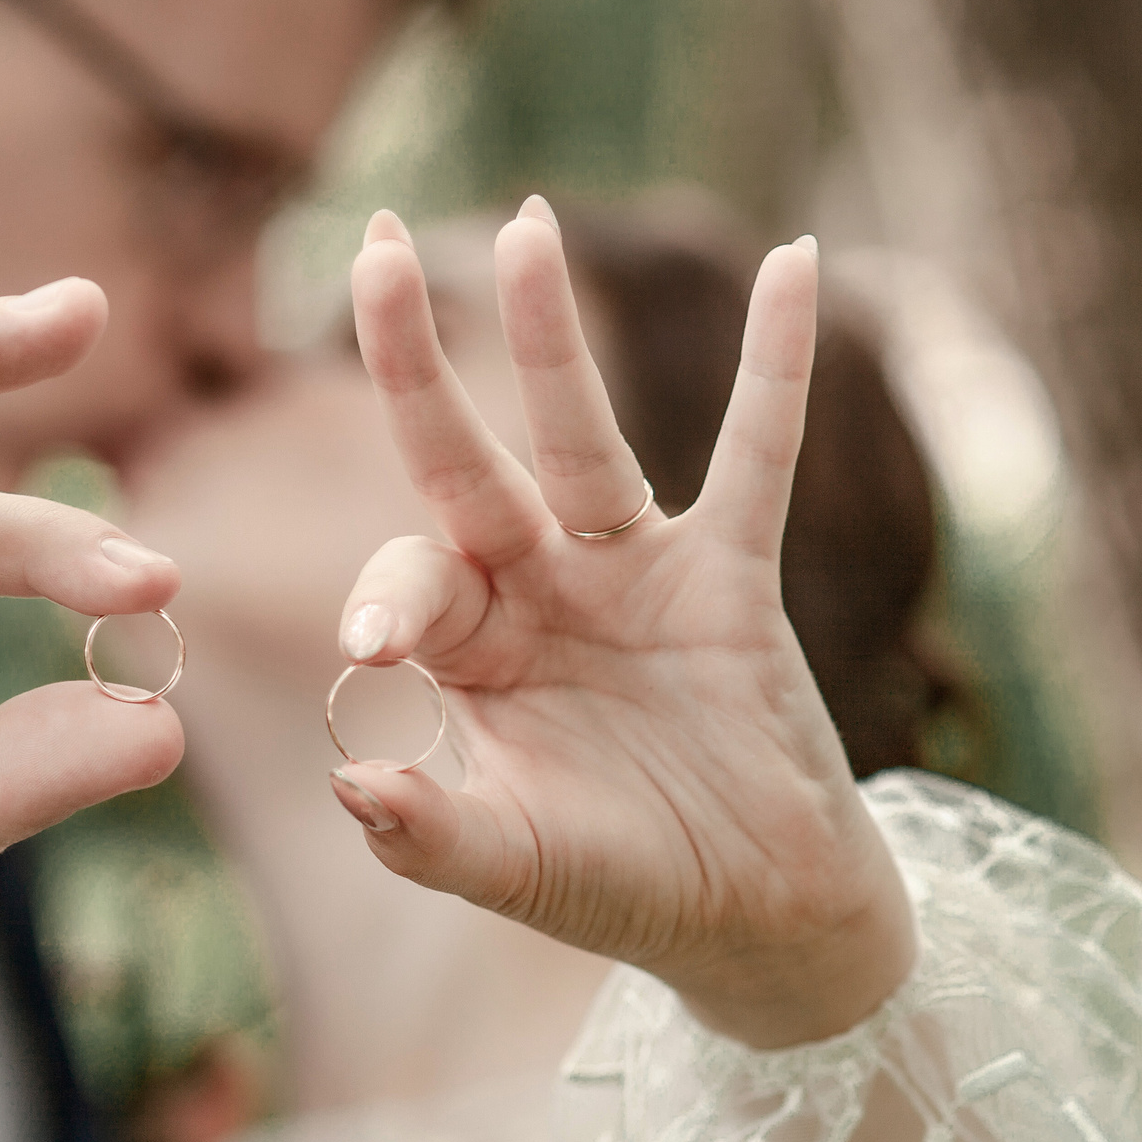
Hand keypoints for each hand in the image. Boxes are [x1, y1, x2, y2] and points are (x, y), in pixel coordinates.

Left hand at [327, 204, 914, 1049]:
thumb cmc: (621, 890)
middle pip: (463, 457)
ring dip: (554, 333)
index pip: (413, 583)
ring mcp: (636, 573)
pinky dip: (779, 368)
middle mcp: (539, 591)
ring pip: (585, 435)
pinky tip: (793, 263)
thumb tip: (348, 786)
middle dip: (413, 361)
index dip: (390, 596)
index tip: (372, 641)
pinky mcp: (735, 578)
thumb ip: (429, 835)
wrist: (756, 920)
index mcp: (471, 654)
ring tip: (527, 221)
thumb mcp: (516, 868)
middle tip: (368, 248)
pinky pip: (761, 457)